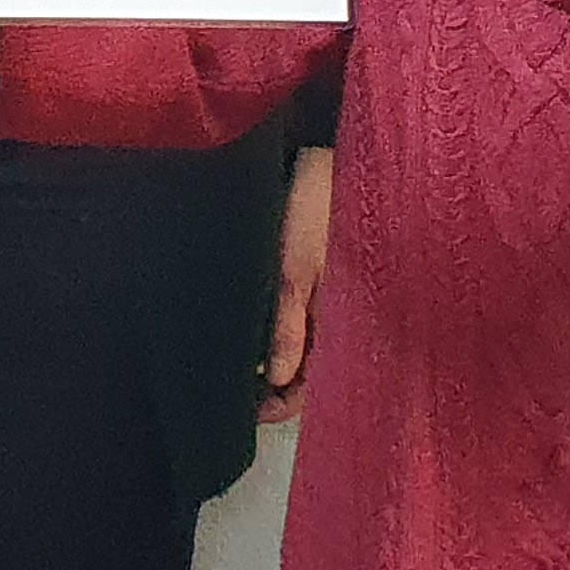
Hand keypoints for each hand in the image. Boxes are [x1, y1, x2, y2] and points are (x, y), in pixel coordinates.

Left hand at [259, 144, 331, 423]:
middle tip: (232, 391)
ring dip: (270, 360)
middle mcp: (332, 315)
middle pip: (301, 370)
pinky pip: (295, 318)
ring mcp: (322, 296)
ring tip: (233, 364)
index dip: (279, 404)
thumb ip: (288, 323)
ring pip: (297, 346)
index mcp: (338, 321)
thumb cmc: (317, 210)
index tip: (247, 411)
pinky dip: (274, 332)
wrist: (331, 158)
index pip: (309, 384)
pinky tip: (247, 330)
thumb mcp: (296, 269)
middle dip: (272, 386)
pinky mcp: (311, 275)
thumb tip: (277, 378)